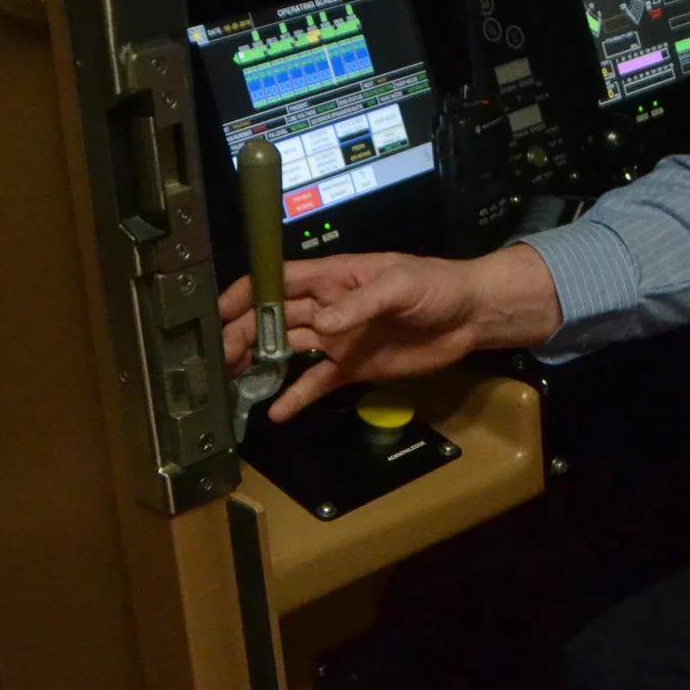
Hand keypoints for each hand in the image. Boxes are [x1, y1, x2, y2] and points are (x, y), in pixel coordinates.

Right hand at [217, 246, 562, 422]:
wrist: (471, 316)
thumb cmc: (437, 285)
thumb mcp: (401, 284)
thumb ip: (360, 304)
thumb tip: (322, 325)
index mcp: (334, 276)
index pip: (280, 280)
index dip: (248, 292)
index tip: (219, 310)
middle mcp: (328, 306)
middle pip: (275, 318)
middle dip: (244, 333)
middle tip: (219, 357)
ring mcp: (338, 338)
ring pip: (288, 349)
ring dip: (259, 362)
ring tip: (230, 381)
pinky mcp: (353, 367)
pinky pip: (318, 381)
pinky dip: (296, 395)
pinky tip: (275, 412)